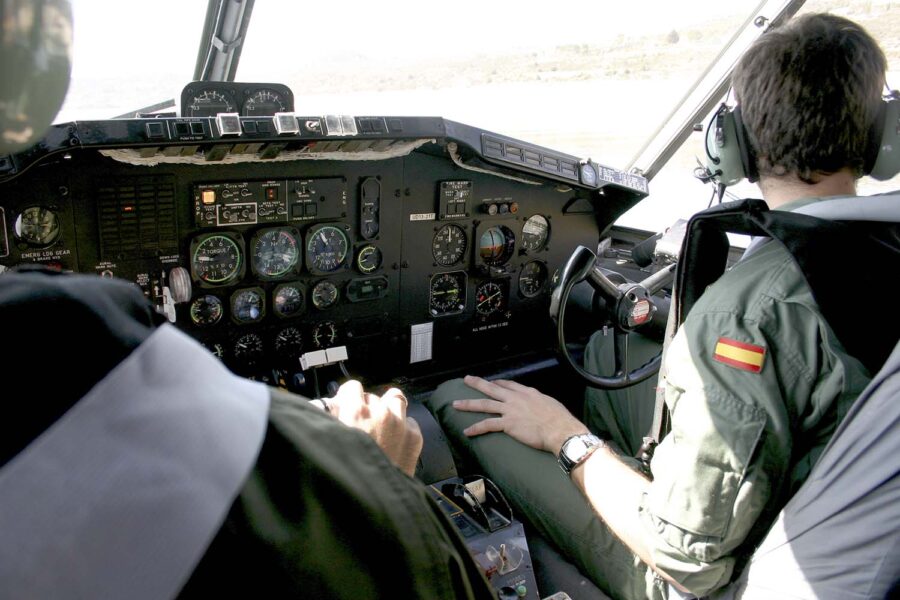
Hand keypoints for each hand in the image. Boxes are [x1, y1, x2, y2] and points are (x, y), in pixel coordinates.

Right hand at [326, 380, 422, 476]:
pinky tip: (396, 442)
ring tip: (382, 427)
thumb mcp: (324, 444)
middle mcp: (380, 413)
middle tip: (362, 425)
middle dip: (368, 408)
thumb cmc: (344, 477)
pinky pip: (411, 421)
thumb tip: (330, 410)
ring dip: (389, 410)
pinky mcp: (415, 439)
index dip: (348, 398)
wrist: (370, 505)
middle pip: (373, 396)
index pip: (353, 387)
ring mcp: (401, 424)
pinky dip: (404, 427)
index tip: (347, 406)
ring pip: (396, 401)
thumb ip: (327, 422)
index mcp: (355, 411)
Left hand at [453, 375, 588, 454]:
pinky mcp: (508, 424)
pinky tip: (466, 431)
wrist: (560, 430)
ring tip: (456, 404)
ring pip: (485, 404)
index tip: (492, 382)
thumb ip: (541, 403)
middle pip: (492, 388)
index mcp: (527, 393)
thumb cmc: (560, 419)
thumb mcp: (550, 404)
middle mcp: (516, 399)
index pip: (509, 385)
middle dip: (477, 383)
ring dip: (468, 404)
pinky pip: (487, 425)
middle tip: (466, 379)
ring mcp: (510, 410)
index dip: (498, 383)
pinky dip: (476, 428)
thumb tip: (541, 406)